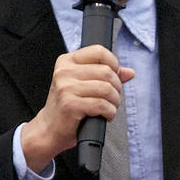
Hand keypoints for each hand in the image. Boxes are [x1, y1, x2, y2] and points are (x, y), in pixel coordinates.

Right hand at [21, 46, 134, 170]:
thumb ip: (106, 75)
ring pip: (106, 88)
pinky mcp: (70, 104)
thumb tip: (130, 72)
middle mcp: (64, 71)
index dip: (113, 63)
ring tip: (110, 107)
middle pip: (106, 71)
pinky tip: (106, 116)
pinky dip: (110, 112)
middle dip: (117, 87)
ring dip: (115, 101)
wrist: (50, 128)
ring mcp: (65, 88)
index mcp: (67, 61)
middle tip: (113, 98)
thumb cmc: (69, 105)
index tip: (115, 77)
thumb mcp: (84, 84)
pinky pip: (101, 105)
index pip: (99, 51)